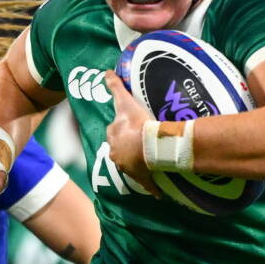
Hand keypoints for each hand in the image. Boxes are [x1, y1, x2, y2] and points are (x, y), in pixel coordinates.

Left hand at [102, 70, 162, 197]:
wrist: (149, 145)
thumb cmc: (136, 124)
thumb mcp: (125, 101)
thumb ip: (115, 86)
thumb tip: (106, 72)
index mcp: (113, 137)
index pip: (114, 131)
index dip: (122, 128)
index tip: (131, 127)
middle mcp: (117, 154)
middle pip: (121, 150)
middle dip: (129, 147)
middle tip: (142, 142)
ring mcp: (128, 168)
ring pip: (132, 166)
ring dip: (139, 164)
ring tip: (150, 160)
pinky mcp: (142, 178)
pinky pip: (147, 184)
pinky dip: (152, 187)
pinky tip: (158, 192)